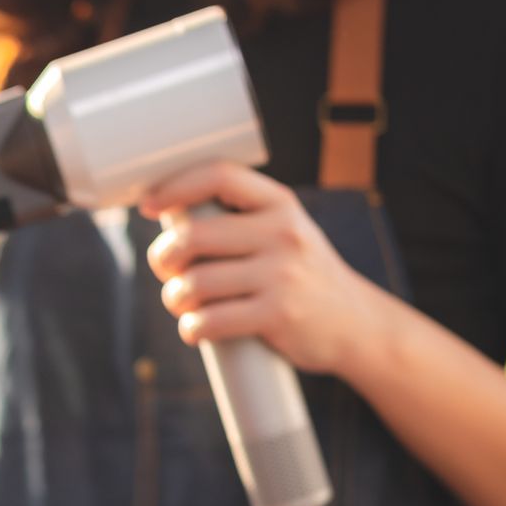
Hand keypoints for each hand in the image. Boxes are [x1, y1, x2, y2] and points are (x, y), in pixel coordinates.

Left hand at [139, 161, 393, 377]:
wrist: (358, 324)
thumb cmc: (302, 277)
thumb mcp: (284, 233)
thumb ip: (240, 221)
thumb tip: (167, 217)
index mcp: (280, 204)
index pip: (219, 176)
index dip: (174, 187)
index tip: (148, 205)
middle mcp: (283, 233)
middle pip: (192, 237)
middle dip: (163, 259)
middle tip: (167, 272)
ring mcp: (282, 275)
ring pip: (194, 284)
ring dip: (174, 299)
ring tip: (182, 304)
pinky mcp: (278, 316)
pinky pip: (209, 321)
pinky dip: (191, 329)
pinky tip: (195, 329)